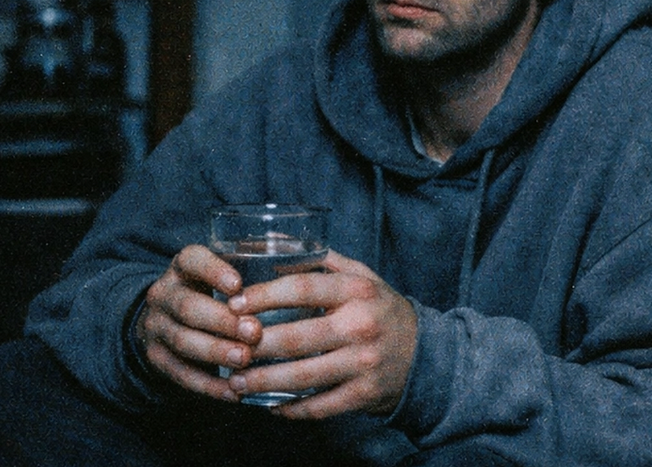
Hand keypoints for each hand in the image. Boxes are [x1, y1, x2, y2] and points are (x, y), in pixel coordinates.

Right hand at [137, 244, 262, 401]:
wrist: (164, 319)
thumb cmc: (210, 290)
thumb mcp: (220, 270)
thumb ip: (252, 263)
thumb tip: (302, 253)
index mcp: (183, 265)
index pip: (192, 260)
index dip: (214, 271)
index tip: (238, 285)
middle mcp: (164, 293)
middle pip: (187, 306)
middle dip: (221, 320)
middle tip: (254, 331)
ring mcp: (156, 327)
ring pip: (182, 340)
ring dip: (215, 351)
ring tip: (245, 359)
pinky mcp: (156, 358)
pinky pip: (180, 374)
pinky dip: (208, 385)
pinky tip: (233, 391)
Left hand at [225, 250, 416, 418]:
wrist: (426, 355)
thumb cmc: (382, 309)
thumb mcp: (362, 276)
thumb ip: (322, 259)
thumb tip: (275, 241)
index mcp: (357, 291)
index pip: (301, 289)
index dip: (263, 296)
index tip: (233, 304)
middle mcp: (360, 326)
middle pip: (295, 337)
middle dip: (254, 346)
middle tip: (225, 348)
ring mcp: (363, 364)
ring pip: (302, 377)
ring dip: (263, 382)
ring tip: (236, 382)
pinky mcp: (364, 395)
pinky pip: (320, 407)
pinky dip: (291, 410)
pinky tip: (269, 406)